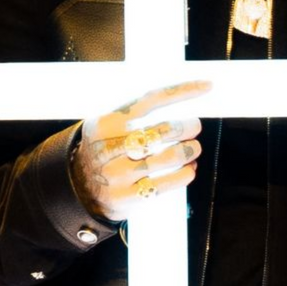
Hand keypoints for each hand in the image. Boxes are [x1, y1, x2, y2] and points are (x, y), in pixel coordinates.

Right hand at [70, 81, 207, 220]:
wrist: (80, 188)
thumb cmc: (107, 149)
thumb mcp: (109, 126)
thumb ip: (137, 113)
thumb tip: (185, 97)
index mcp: (104, 123)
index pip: (150, 100)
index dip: (182, 91)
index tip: (206, 87)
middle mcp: (107, 148)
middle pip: (161, 130)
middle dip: (185, 126)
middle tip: (194, 126)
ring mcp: (116, 175)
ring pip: (167, 157)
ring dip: (189, 151)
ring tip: (194, 148)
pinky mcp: (125, 197)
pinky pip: (165, 184)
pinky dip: (184, 174)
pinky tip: (189, 169)